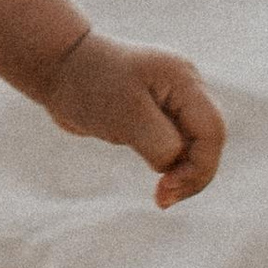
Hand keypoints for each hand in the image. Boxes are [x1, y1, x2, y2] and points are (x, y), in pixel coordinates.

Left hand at [33, 30, 225, 206]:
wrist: (55, 66)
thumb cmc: (89, 85)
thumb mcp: (127, 116)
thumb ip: (160, 143)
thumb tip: (174, 165)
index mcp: (183, 80)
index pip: (212, 130)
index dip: (199, 167)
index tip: (166, 190)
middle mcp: (184, 87)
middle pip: (208, 139)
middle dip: (193, 174)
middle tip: (162, 200)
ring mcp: (171, 100)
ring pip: (193, 145)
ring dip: (182, 172)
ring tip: (161, 196)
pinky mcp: (155, 114)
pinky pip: (175, 145)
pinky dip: (170, 166)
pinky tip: (159, 183)